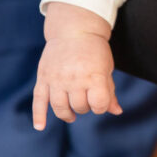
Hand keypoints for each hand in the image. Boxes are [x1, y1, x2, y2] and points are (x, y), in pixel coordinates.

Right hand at [32, 3, 121, 129]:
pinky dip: (39, 115)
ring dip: (67, 114)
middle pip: (80, 107)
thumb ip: (109, 91)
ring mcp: (57, 79)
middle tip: (86, 100)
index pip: (99, 105)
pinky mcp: (43, 78)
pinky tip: (40, 126)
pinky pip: (38, 100)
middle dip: (85, 107)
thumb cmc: (95, 50)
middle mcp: (74, 79)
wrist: (74, 30)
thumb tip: (117, 111)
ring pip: (60, 107)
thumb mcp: (106, 68)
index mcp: (94, 76)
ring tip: (72, 115)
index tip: (100, 101)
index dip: (101, 106)